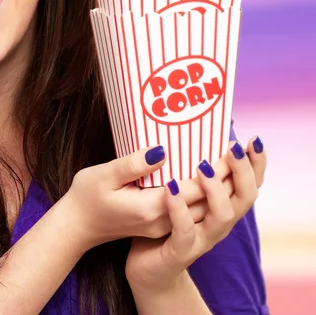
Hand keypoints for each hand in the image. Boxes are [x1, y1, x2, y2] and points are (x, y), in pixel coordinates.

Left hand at [124, 136, 266, 293]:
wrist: (146, 268)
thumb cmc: (163, 222)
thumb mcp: (178, 191)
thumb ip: (188, 169)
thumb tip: (193, 133)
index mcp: (219, 206)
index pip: (247, 183)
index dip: (255, 164)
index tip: (254, 139)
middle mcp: (217, 222)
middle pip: (244, 197)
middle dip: (242, 171)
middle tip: (233, 147)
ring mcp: (201, 238)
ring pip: (222, 216)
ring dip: (215, 189)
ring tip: (204, 165)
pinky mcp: (180, 251)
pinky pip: (184, 232)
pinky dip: (180, 210)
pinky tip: (170, 189)